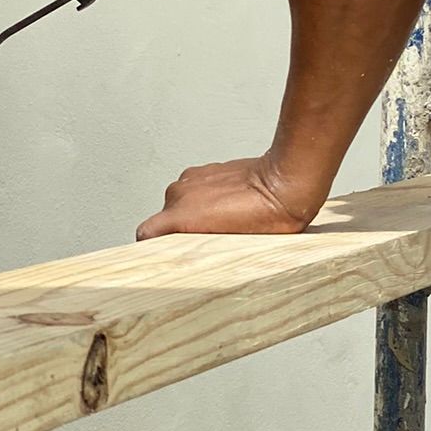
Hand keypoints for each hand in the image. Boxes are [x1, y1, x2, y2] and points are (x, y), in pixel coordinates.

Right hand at [136, 154, 321, 238]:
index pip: (145, 234)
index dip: (152, 247)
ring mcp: (191, 179)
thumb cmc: (267, 218)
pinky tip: (228, 208)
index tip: (162, 256)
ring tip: (221, 224)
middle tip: (206, 244)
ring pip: (181, 205)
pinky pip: (195, 191)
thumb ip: (201, 251)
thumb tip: (195, 260)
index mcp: (178, 215)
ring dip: (193, 214)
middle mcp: (178, 194)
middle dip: (180, 231)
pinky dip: (205, 200)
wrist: (285, 183)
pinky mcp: (205, 170)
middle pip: (166, 219)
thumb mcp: (230, 248)